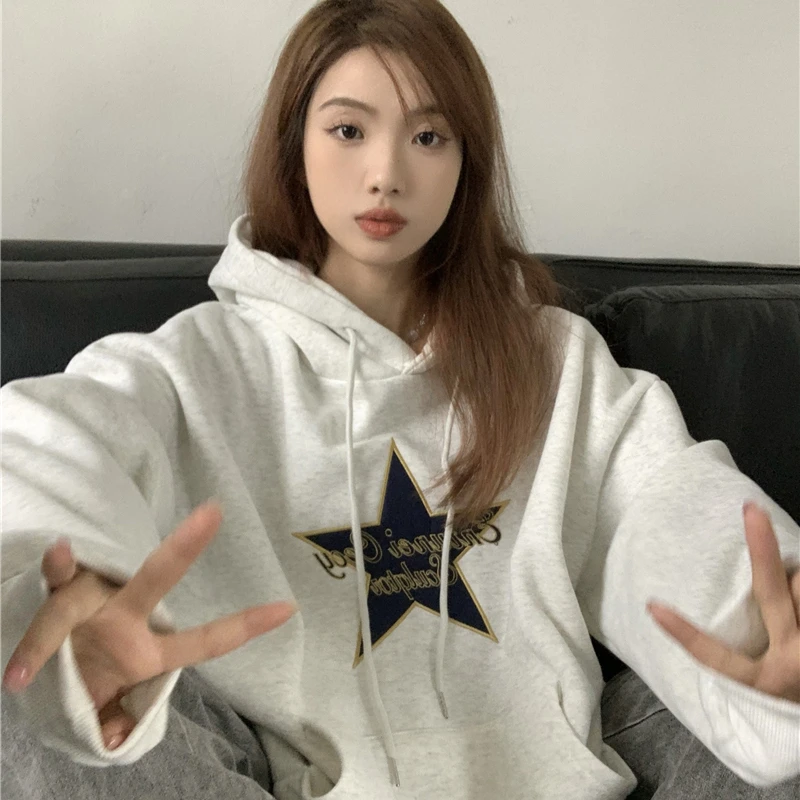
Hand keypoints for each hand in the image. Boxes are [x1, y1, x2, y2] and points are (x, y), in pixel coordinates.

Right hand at [2, 502, 295, 747]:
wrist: (40, 674)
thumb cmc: (87, 682)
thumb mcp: (107, 707)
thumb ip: (118, 719)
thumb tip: (118, 736)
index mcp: (147, 648)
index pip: (203, 641)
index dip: (245, 626)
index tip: (288, 609)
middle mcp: (122, 614)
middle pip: (155, 579)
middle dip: (183, 549)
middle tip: (212, 513)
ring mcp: (87, 603)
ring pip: (92, 584)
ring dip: (77, 571)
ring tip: (63, 551)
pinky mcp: (51, 600)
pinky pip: (50, 585)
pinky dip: (53, 568)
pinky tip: (58, 551)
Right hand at [648, 501, 799, 702]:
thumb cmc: (789, 693)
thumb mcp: (763, 682)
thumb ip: (748, 648)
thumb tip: (736, 588)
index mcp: (762, 681)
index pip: (714, 658)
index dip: (683, 633)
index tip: (655, 607)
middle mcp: (793, 662)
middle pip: (771, 594)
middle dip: (762, 550)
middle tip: (752, 512)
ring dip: (796, 576)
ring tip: (790, 575)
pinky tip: (796, 577)